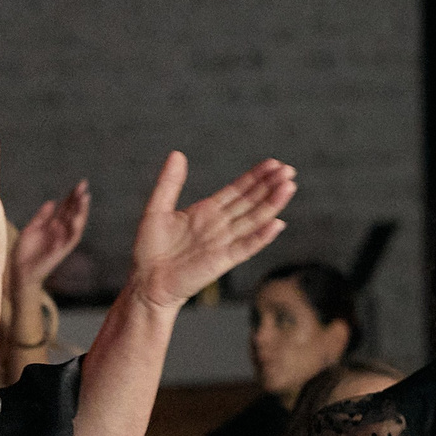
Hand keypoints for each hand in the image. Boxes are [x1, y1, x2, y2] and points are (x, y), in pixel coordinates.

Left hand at [13, 180, 90, 287]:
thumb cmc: (25, 251)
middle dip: (79, 201)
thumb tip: (52, 202)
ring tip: (83, 200)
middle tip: (84, 187)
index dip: (73, 196)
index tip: (80, 184)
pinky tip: (70, 221)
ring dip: (80, 214)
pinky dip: (68, 232)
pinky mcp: (57, 253)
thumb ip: (41, 217)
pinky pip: (65, 242)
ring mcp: (60, 243)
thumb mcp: (31, 229)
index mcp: (54, 226)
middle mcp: (60, 233)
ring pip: (75, 227)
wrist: (19, 272)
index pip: (67, 208)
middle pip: (73, 214)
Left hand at [127, 153, 297, 309]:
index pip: (238, 190)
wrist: (146, 281)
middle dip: (269, 186)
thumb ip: (169, 183)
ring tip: (288, 187)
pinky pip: (245, 247)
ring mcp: (223, 242)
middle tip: (288, 170)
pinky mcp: (222, 260)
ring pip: (253, 220)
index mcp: (208, 211)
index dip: (256, 177)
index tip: (274, 163)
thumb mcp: (157, 209)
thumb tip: (177, 154)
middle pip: (251, 202)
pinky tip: (276, 224)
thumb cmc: (150, 248)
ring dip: (271, 205)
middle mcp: (220, 225)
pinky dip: (261, 237)